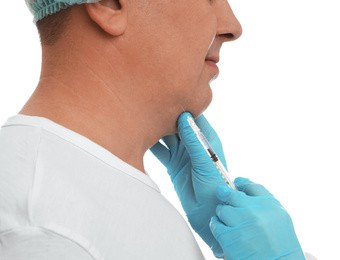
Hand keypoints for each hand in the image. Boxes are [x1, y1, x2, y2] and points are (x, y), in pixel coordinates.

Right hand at [150, 112, 226, 257]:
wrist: (209, 210)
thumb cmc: (215, 184)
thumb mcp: (206, 161)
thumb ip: (194, 140)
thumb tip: (184, 117)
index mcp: (206, 137)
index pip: (193, 116)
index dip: (182, 106)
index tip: (167, 94)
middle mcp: (192, 142)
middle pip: (176, 124)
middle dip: (165, 115)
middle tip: (149, 104)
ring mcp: (181, 153)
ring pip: (166, 136)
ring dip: (156, 129)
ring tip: (142, 118)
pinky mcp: (172, 164)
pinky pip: (160, 151)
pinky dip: (151, 146)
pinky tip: (140, 138)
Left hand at [210, 178, 305, 259]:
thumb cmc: (281, 250)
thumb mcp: (280, 222)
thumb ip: (264, 206)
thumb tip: (244, 193)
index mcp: (271, 206)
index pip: (253, 186)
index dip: (242, 182)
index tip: (236, 181)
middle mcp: (256, 211)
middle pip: (232, 194)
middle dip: (225, 194)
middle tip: (221, 193)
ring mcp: (242, 223)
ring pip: (222, 209)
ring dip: (222, 214)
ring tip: (228, 222)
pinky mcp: (229, 237)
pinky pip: (215, 224)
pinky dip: (216, 226)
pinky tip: (222, 230)